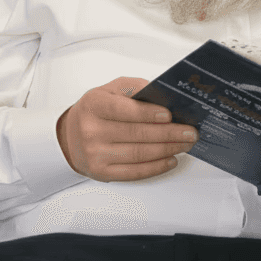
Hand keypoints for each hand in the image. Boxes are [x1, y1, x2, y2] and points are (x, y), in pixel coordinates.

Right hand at [56, 77, 198, 180]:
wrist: (70, 136)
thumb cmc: (95, 110)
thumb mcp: (109, 89)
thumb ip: (135, 88)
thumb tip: (164, 96)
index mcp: (94, 105)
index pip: (124, 110)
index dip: (148, 113)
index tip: (169, 114)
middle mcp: (92, 131)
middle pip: (137, 134)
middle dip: (169, 134)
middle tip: (189, 131)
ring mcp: (96, 154)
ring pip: (140, 154)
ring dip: (168, 149)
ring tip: (185, 144)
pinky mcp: (102, 172)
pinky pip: (135, 172)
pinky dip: (157, 166)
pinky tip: (170, 159)